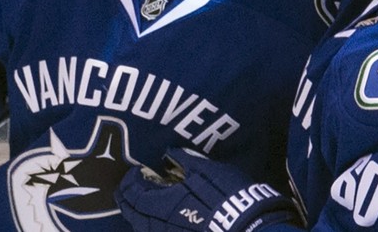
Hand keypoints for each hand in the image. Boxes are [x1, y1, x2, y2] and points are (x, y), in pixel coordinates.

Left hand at [115, 148, 300, 230]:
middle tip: (129, 188)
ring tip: (143, 203)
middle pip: (133, 216)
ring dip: (139, 215)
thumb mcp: (206, 170)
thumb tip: (167, 154)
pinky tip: (161, 219)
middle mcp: (159, 226)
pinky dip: (154, 226)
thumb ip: (183, 161)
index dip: (129, 183)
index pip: (132, 195)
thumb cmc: (226, 195)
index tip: (134, 172)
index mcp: (160, 206)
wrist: (249, 227)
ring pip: (145, 229)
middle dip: (128, 200)